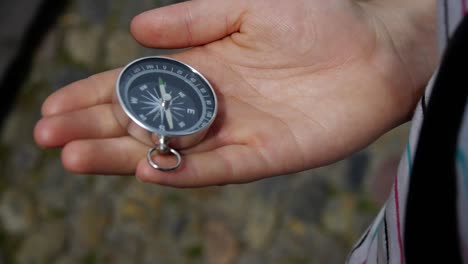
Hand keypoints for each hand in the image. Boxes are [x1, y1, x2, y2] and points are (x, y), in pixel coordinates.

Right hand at [34, 0, 436, 186]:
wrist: (374, 50)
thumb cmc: (316, 20)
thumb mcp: (244, 5)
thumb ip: (193, 18)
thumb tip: (136, 32)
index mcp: (202, 68)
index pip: (136, 85)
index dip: (93, 94)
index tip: (53, 105)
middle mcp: (211, 104)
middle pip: (142, 121)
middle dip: (95, 128)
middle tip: (50, 139)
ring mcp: (235, 132)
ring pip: (171, 150)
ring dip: (124, 156)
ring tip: (77, 159)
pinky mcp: (265, 155)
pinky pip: (218, 167)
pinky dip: (184, 171)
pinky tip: (147, 170)